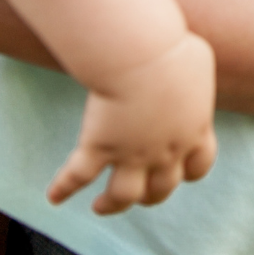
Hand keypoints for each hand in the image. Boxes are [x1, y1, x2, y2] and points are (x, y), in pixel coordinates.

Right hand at [48, 32, 217, 214]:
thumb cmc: (171, 48)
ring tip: (100, 207)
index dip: (187, 173)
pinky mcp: (99, 147)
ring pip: (123, 195)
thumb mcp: (196, 61)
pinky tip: (54, 197)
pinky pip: (78, 176)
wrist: (142, 53)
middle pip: (161, 188)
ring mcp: (132, 153)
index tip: (180, 175)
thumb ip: (193, 78)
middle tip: (140, 197)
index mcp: (194, 129)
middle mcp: (165, 150)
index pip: (199, 165)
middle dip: (150, 196)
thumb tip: (186, 70)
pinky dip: (63, 189)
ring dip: (111, 205)